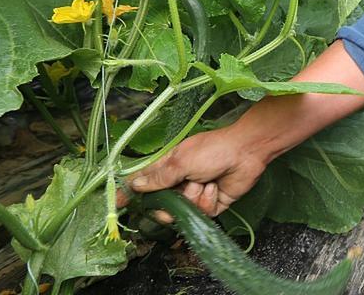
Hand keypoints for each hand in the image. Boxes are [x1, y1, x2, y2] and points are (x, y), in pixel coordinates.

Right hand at [120, 125, 267, 221]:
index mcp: (168, 167)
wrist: (246, 152)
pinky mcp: (210, 205)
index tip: (117, 204)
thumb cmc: (212, 149)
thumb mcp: (181, 161)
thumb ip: (159, 177)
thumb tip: (135, 185)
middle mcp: (178, 182)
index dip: (130, 193)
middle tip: (179, 192)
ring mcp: (194, 194)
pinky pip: (201, 213)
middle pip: (161, 205)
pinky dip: (208, 200)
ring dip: (194, 196)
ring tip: (205, 181)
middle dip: (169, 203)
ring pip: (182, 210)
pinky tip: (216, 187)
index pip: (143, 182)